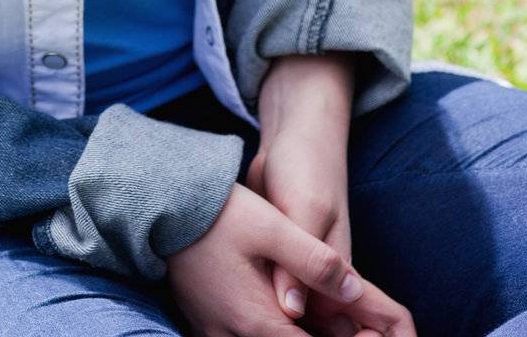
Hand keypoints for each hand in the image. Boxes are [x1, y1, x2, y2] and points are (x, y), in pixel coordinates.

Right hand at [165, 180, 415, 336]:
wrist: (161, 204)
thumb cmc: (219, 213)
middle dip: (314, 335)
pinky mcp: (201, 320)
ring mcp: (213, 331)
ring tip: (310, 316)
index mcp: (258, 322)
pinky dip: (264, 328)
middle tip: (343, 322)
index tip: (364, 333)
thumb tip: (356, 291)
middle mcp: (233, 336)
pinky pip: (237, 336)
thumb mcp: (273, 228)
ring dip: (289, 332)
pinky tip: (278, 312)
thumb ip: (316, 262)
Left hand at [246, 54, 413, 336]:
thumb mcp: (306, 210)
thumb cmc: (308, 168)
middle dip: (283, 329)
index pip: (331, 329)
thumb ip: (301, 261)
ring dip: (262, 316)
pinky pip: (262, 288)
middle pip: (306, 326)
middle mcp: (318, 280)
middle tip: (234, 330)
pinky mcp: (271, 257)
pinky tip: (218, 304)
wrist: (292, 134)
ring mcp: (293, 268)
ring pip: (279, 311)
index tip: (279, 335)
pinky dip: (250, 296)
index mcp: (336, 277)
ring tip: (220, 322)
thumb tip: (290, 310)